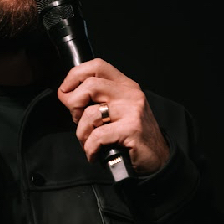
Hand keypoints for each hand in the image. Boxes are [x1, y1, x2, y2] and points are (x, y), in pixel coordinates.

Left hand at [58, 58, 169, 174]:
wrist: (158, 157)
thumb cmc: (131, 135)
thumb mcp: (115, 111)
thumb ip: (94, 100)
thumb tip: (65, 95)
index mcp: (125, 85)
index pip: (96, 66)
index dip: (74, 76)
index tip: (65, 92)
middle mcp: (130, 94)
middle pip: (90, 85)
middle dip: (74, 104)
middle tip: (76, 119)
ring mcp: (132, 111)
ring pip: (91, 113)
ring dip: (82, 133)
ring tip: (88, 142)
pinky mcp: (132, 129)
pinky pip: (98, 136)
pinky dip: (90, 148)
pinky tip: (94, 154)